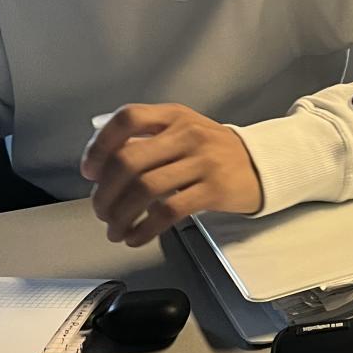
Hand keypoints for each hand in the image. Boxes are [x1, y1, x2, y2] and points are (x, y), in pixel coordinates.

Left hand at [81, 104, 262, 246]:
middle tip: (100, 211)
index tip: (89, 171)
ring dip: (121, 216)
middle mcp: (187, 134)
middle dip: (105, 193)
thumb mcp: (183, 131)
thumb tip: (102, 170)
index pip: (127, 119)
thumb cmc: (214, 152)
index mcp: (174, 116)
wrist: (262, 165)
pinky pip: (169, 211)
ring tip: (115, 230)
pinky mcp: (214, 189)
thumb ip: (147, 141)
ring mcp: (202, 161)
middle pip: (129, 160)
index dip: (100, 146)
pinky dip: (144, 229)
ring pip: (145, 189)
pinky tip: (136, 237)